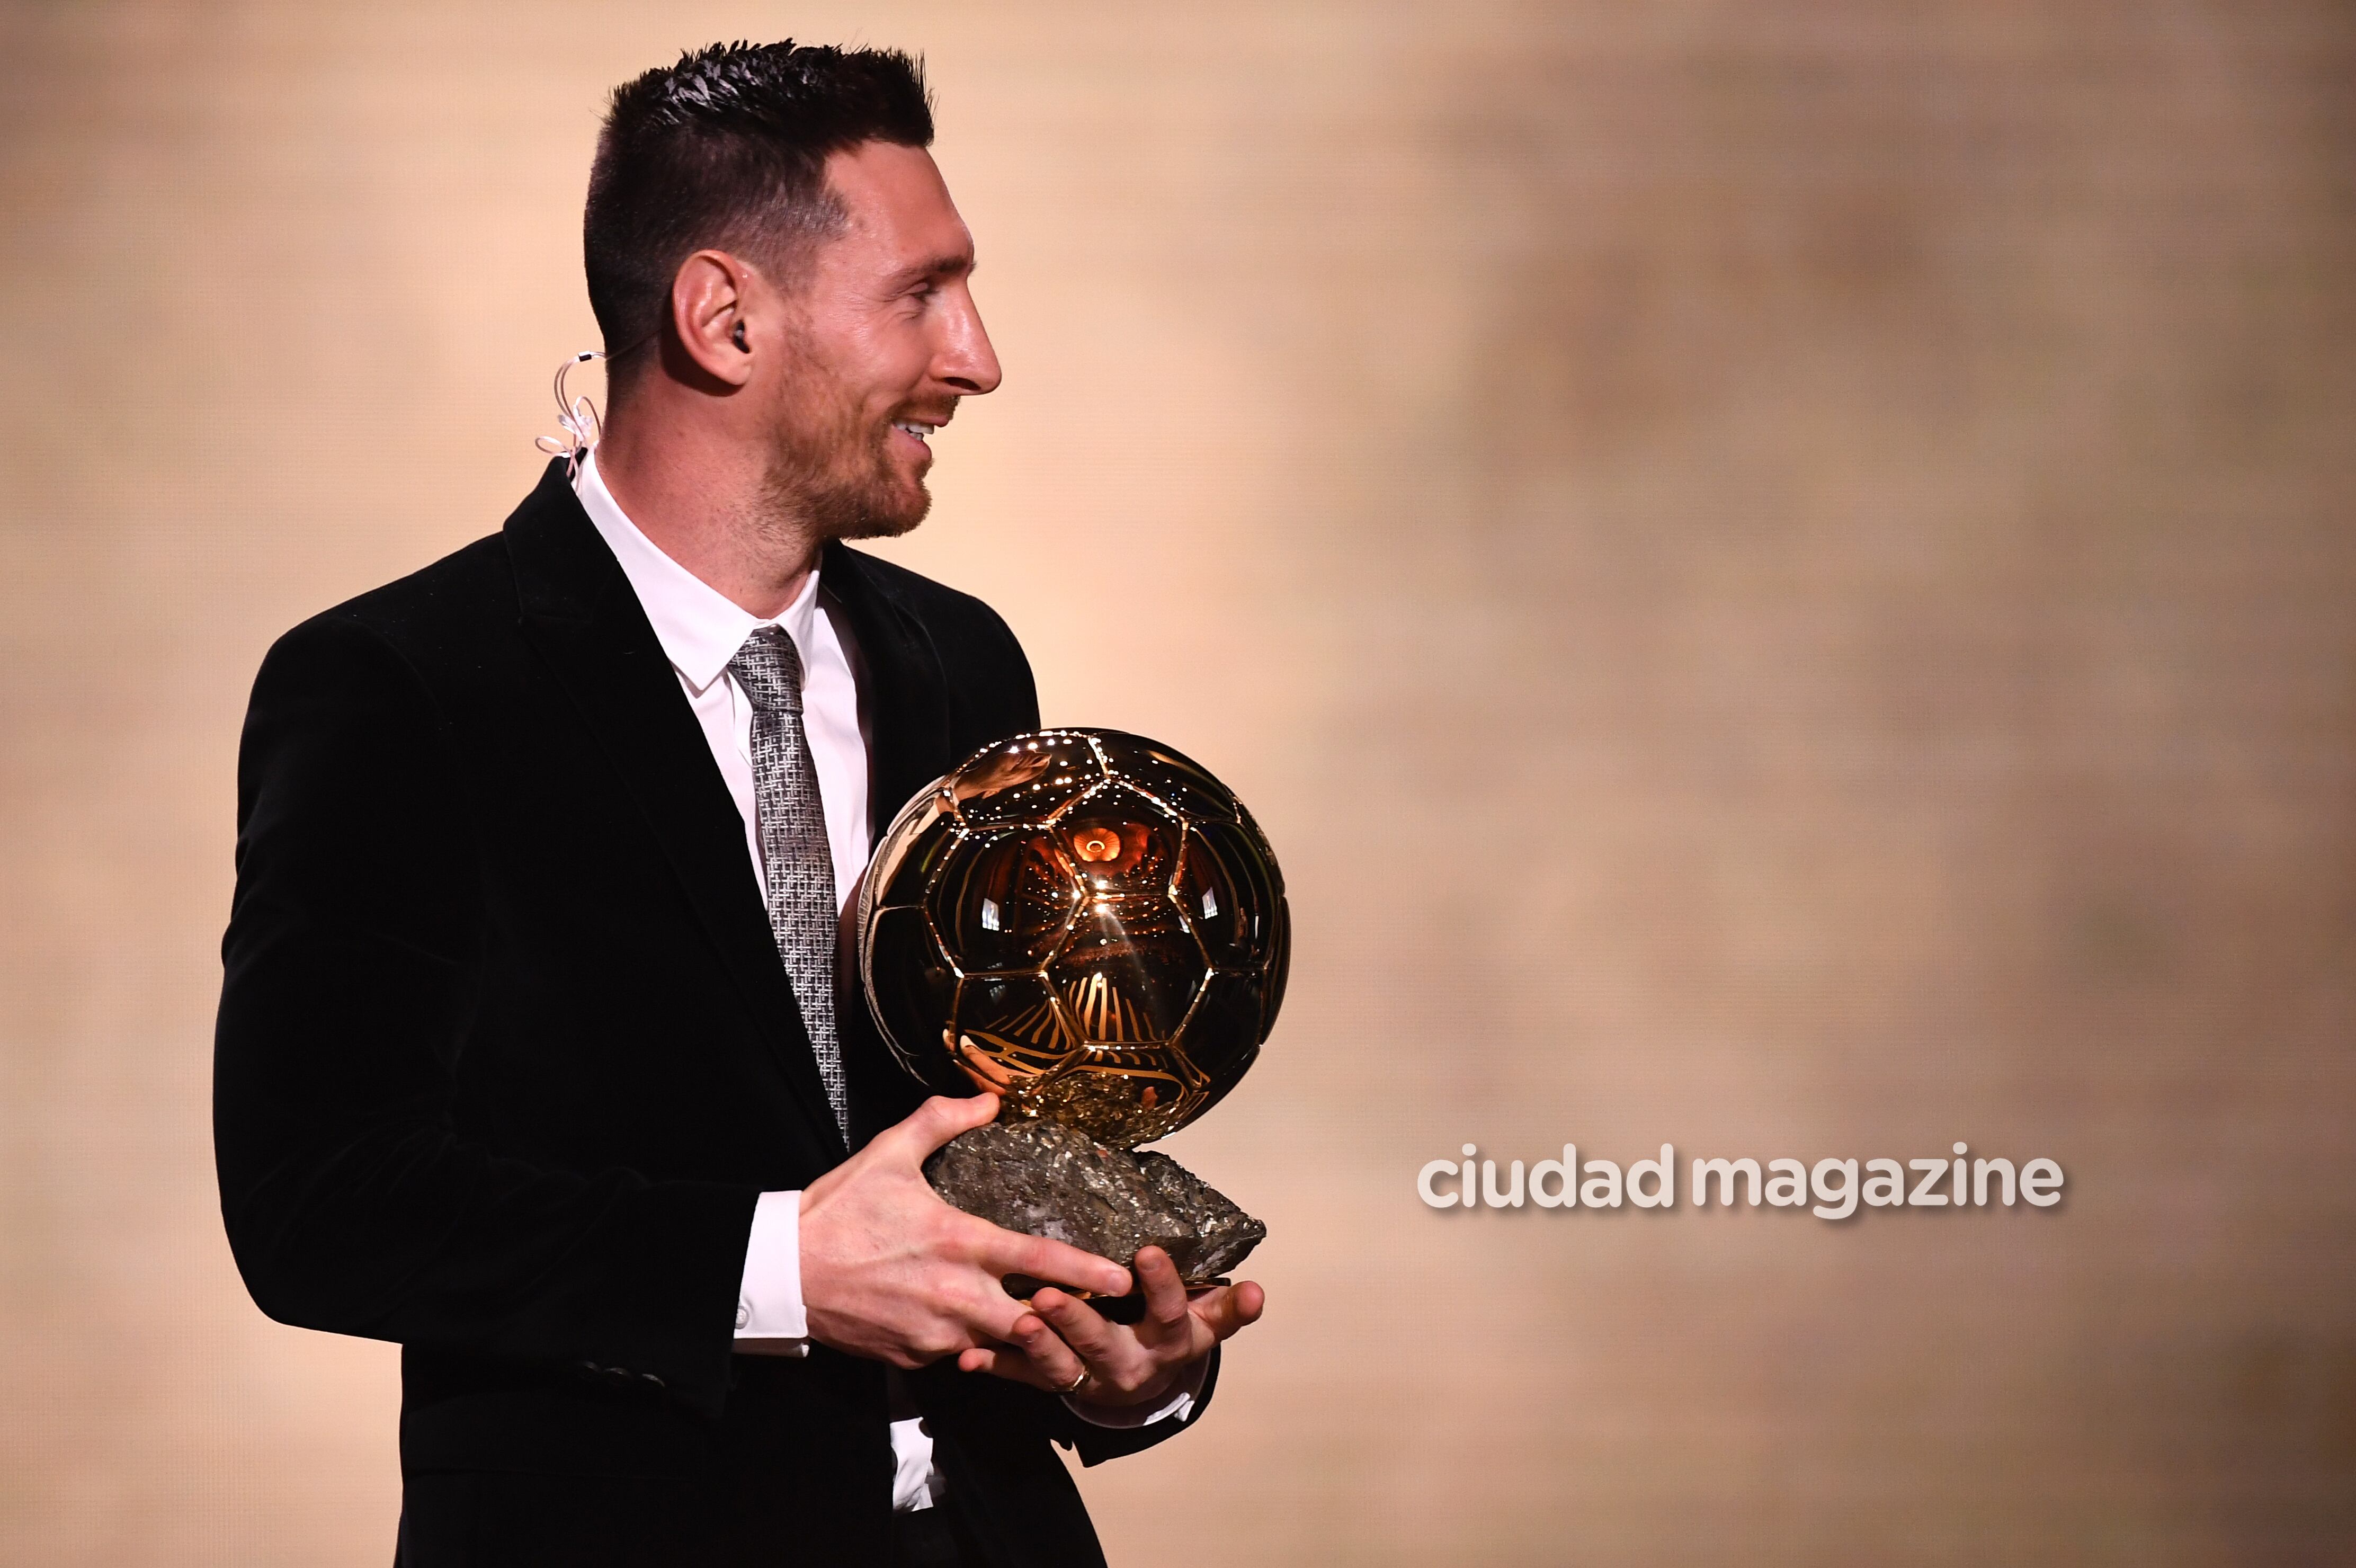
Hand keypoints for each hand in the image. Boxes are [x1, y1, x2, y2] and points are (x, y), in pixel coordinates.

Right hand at [798, 1094, 1133, 1367]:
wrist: (781, 1272)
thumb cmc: (837, 1212)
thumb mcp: (889, 1153)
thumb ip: (942, 1120)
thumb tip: (987, 1099)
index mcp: (959, 1243)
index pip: (1042, 1261)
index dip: (1089, 1271)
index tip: (1123, 1277)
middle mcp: (956, 1297)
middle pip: (1037, 1322)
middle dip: (1069, 1321)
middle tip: (1098, 1313)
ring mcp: (936, 1335)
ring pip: (1002, 1347)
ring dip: (1026, 1338)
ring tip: (1052, 1328)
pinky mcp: (913, 1359)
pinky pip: (960, 1358)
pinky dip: (976, 1346)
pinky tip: (980, 1330)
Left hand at [954, 1244, 1264, 1410]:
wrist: (1146, 1384)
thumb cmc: (1173, 1332)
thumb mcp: (1206, 1321)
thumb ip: (1228, 1306)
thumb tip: (1258, 1291)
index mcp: (1170, 1341)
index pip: (1171, 1313)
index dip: (1162, 1286)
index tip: (1148, 1252)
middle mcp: (1130, 1364)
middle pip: (1105, 1345)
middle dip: (1077, 1322)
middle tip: (1049, 1295)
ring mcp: (1091, 1378)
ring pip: (1062, 1367)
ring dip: (1037, 1346)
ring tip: (1016, 1320)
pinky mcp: (1057, 1385)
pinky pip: (1024, 1379)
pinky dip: (997, 1367)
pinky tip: (969, 1358)